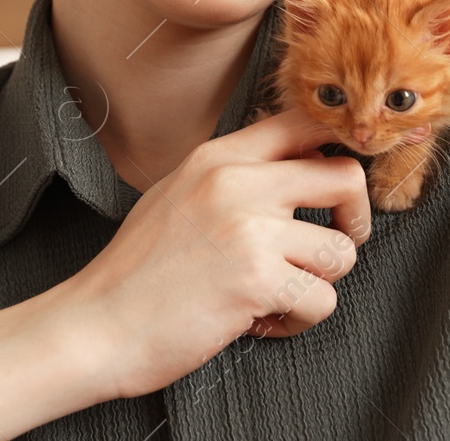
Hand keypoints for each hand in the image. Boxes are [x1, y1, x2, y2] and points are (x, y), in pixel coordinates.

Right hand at [58, 107, 370, 400]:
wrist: (95, 324)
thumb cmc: (135, 271)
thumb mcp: (176, 193)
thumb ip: (231, 176)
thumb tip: (294, 169)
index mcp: (217, 157)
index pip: (304, 124)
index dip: (339, 152)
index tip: (341, 188)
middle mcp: (237, 183)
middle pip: (345, 177)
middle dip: (354, 220)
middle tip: (331, 245)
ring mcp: (250, 230)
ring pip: (341, 252)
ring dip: (317, 283)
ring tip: (276, 295)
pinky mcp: (257, 280)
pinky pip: (321, 301)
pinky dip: (298, 321)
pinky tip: (260, 320)